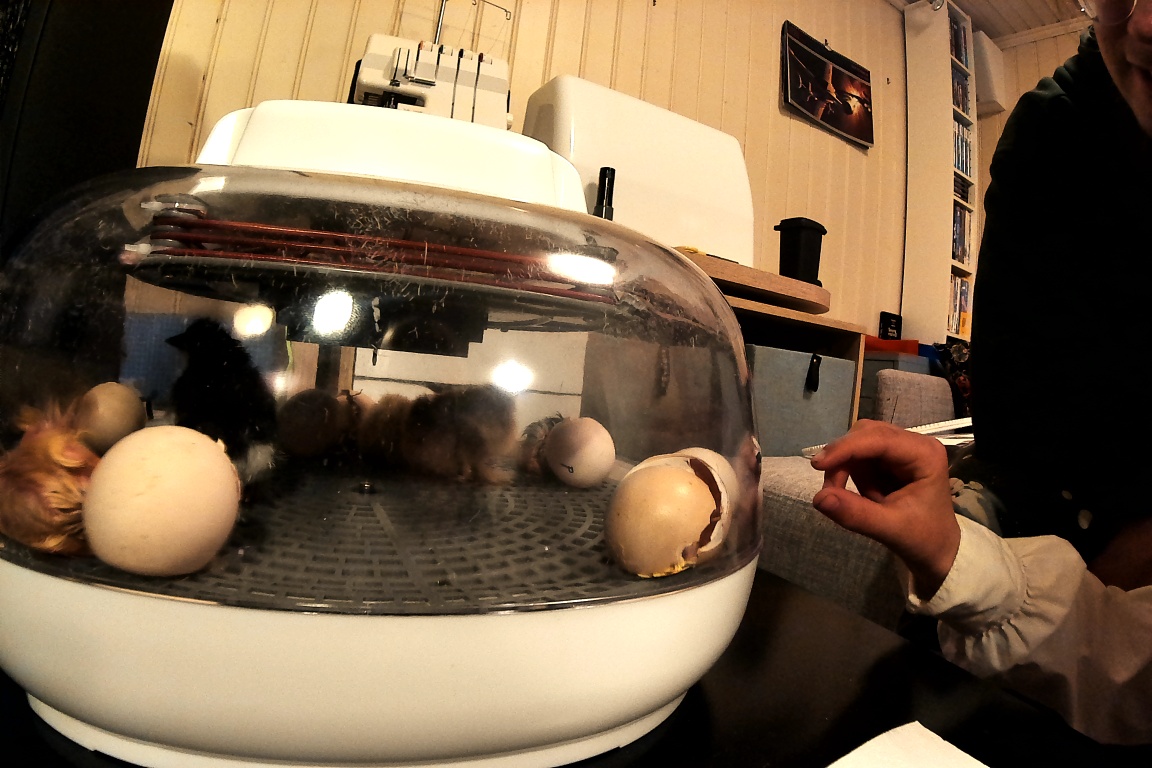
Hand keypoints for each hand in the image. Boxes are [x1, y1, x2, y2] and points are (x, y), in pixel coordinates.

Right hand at [810, 420, 959, 597]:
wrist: (936, 550)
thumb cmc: (923, 538)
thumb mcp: (891, 530)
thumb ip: (856, 514)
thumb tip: (818, 499)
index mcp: (925, 454)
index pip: (879, 439)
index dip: (845, 448)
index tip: (817, 465)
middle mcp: (913, 444)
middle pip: (865, 434)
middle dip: (843, 459)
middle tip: (830, 489)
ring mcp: (900, 449)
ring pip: (858, 443)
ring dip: (845, 467)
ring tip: (849, 498)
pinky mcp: (888, 459)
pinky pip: (858, 456)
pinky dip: (849, 473)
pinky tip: (862, 495)